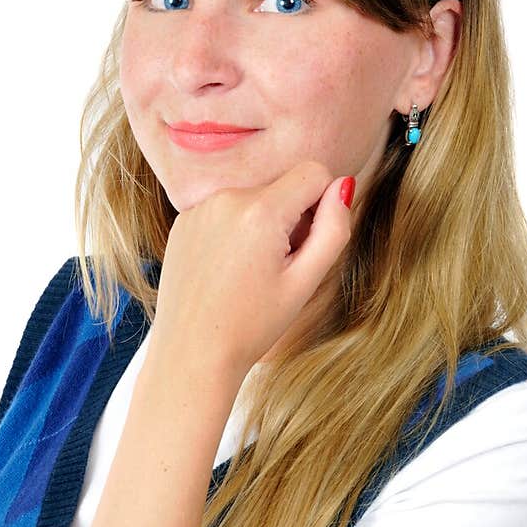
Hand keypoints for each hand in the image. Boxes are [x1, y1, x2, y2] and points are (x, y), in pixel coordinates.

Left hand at [151, 162, 353, 380]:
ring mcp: (200, 208)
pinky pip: (224, 211)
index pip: (314, 172)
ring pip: (253, 198)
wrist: (192, 353)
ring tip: (249, 273)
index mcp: (260, 211)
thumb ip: (333, 229)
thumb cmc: (251, 326)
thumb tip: (342, 186)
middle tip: (276, 267)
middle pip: (282, 186)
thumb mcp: (304, 282)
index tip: (306, 244)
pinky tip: (226, 271)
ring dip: (261, 225)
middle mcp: (226, 198)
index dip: (321, 206)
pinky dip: (233, 232)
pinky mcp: (183, 222)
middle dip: (290, 218)